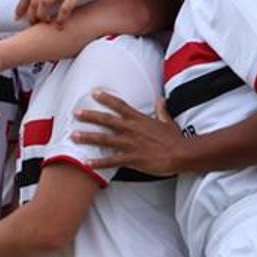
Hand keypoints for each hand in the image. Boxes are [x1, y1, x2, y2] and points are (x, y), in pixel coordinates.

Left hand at [16, 0, 113, 22]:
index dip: (21, 6)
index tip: (17, 16)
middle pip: (33, 0)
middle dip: (30, 15)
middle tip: (32, 24)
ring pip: (43, 4)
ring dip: (42, 16)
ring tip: (45, 23)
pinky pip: (64, 9)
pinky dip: (60, 19)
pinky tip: (61, 25)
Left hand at [74, 91, 188, 176]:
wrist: (182, 153)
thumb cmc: (175, 139)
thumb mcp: (168, 121)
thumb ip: (162, 110)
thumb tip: (161, 100)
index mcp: (139, 119)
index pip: (120, 105)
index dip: (107, 99)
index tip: (95, 93)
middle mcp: (131, 129)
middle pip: (106, 120)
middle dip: (90, 116)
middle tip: (76, 113)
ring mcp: (130, 143)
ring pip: (104, 139)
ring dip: (88, 138)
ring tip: (74, 137)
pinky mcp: (131, 158)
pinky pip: (111, 160)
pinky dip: (98, 162)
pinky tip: (86, 163)